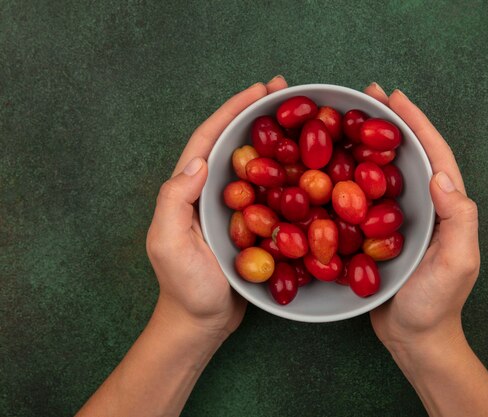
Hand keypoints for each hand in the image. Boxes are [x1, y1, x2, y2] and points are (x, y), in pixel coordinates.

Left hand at [146, 76, 288, 340]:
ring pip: (257, 163)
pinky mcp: (252, 224)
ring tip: (302, 119)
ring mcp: (233, 207)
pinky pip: (272, 190)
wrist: (202, 323)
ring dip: (276, 138)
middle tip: (286, 92)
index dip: (233, 110)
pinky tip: (309, 166)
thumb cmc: (184, 287)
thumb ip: (175, 201)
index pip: (210, 139)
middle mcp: (211, 191)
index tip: (259, 89)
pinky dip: (288, 173)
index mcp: (189, 189)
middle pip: (235, 142)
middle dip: (257, 114)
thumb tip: (200, 161)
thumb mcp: (168, 243)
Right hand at [365, 83, 479, 353]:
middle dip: (389, 123)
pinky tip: (329, 165)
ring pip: (382, 171)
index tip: (395, 97)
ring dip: (366, 143)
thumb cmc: (436, 304)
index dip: (415, 123)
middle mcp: (423, 206)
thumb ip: (458, 219)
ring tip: (345, 121)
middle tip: (365, 97)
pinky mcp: (376, 233)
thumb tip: (440, 175)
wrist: (414, 338)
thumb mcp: (457, 263)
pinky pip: (362, 196)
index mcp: (445, 206)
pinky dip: (349, 175)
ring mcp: (399, 219)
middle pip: (406, 154)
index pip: (433, 154)